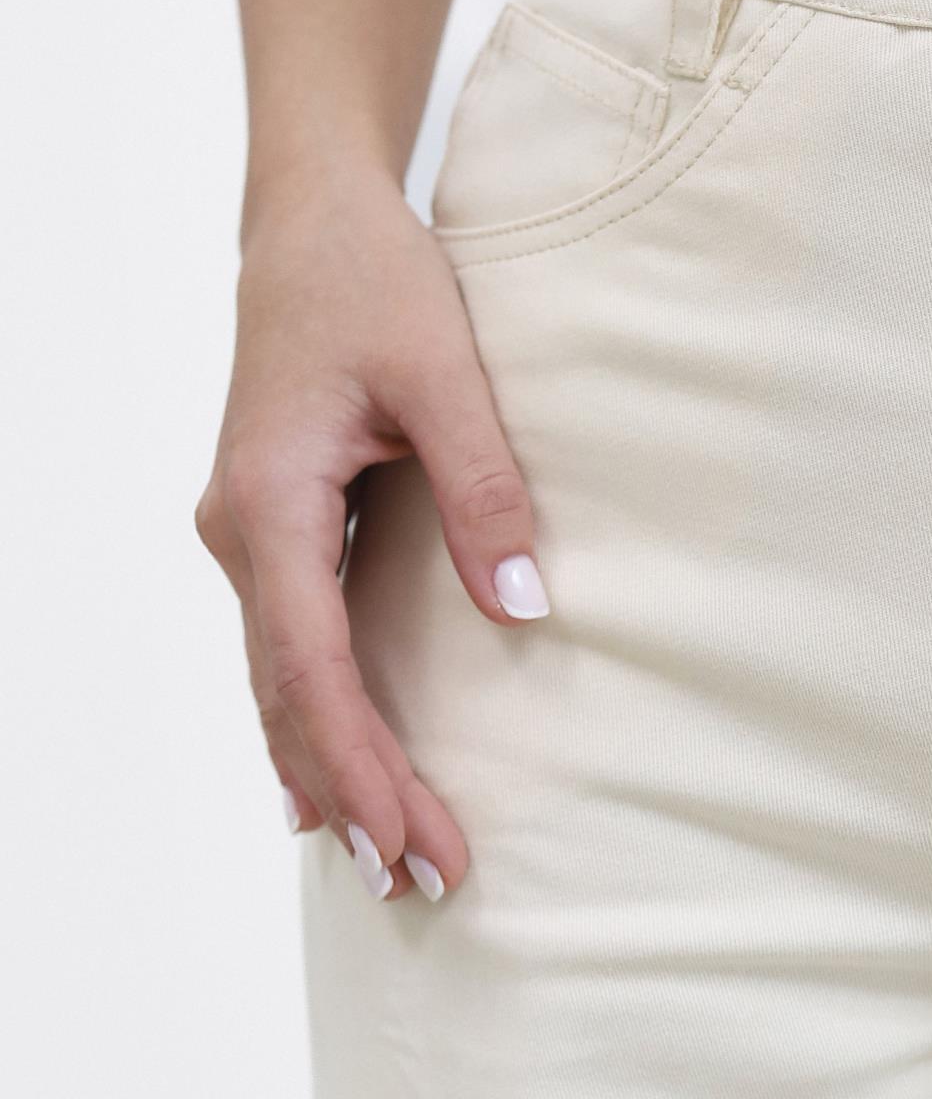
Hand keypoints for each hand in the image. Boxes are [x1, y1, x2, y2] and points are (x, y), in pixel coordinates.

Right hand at [197, 160, 544, 902]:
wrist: (310, 219)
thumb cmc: (373, 280)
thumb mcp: (444, 375)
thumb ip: (485, 492)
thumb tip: (525, 612)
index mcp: (269, 502)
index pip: (313, 666)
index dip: (359, 761)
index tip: (405, 837)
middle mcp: (240, 533)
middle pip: (290, 696)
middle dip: (352, 791)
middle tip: (417, 880)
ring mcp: (247, 535)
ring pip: (279, 683)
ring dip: (330, 769)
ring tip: (381, 856)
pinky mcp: (271, 530)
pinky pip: (286, 649)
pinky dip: (311, 719)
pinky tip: (327, 780)